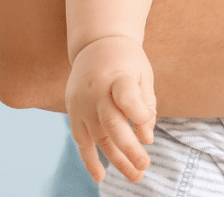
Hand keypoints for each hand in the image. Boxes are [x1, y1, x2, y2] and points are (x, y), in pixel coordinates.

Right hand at [65, 35, 156, 182]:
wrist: (96, 45)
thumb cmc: (127, 61)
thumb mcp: (143, 73)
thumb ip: (146, 104)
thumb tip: (147, 139)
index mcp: (118, 76)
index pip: (125, 95)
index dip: (138, 113)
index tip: (149, 132)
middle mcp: (96, 92)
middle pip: (112, 124)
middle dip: (129, 149)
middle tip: (145, 166)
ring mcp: (82, 104)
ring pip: (99, 138)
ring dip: (117, 160)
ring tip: (136, 176)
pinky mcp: (74, 113)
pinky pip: (81, 141)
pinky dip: (90, 160)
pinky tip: (101, 177)